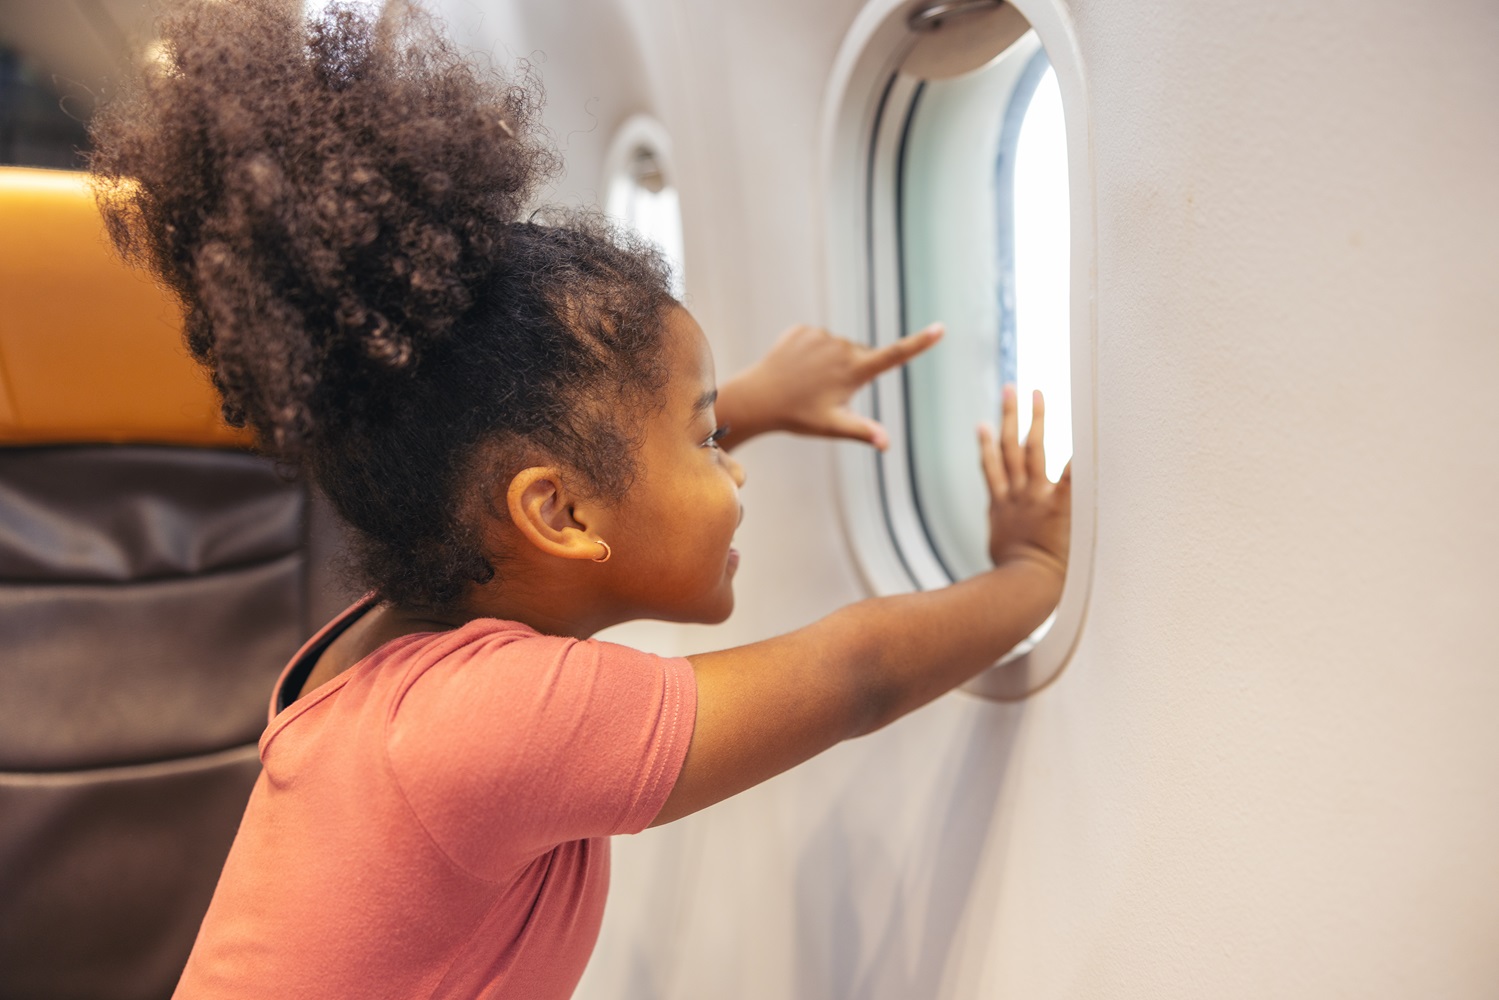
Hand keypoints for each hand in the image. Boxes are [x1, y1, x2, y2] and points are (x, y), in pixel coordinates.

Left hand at [715, 323, 942, 449]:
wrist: (758, 398)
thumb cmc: (798, 416)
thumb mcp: (833, 426)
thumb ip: (863, 431)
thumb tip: (886, 444)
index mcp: (855, 371)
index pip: (895, 356)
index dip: (920, 343)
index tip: (940, 328)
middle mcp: (842, 347)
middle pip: (862, 355)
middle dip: (855, 371)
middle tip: (829, 393)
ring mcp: (822, 336)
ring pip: (839, 348)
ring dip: (833, 362)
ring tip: (809, 382)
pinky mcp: (804, 329)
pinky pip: (818, 340)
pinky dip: (813, 353)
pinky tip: (797, 369)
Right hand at [979, 386, 1070, 580]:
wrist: (1022, 586)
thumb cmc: (1013, 580)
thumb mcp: (1002, 555)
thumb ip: (1004, 542)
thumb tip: (999, 549)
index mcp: (1003, 505)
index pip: (993, 466)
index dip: (987, 444)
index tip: (984, 424)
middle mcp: (1018, 494)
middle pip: (1011, 446)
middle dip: (1010, 416)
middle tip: (1010, 389)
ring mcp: (1036, 497)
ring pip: (1031, 449)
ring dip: (1033, 420)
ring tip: (1034, 395)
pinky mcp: (1058, 506)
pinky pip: (1069, 477)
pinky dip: (1076, 459)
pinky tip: (1085, 437)